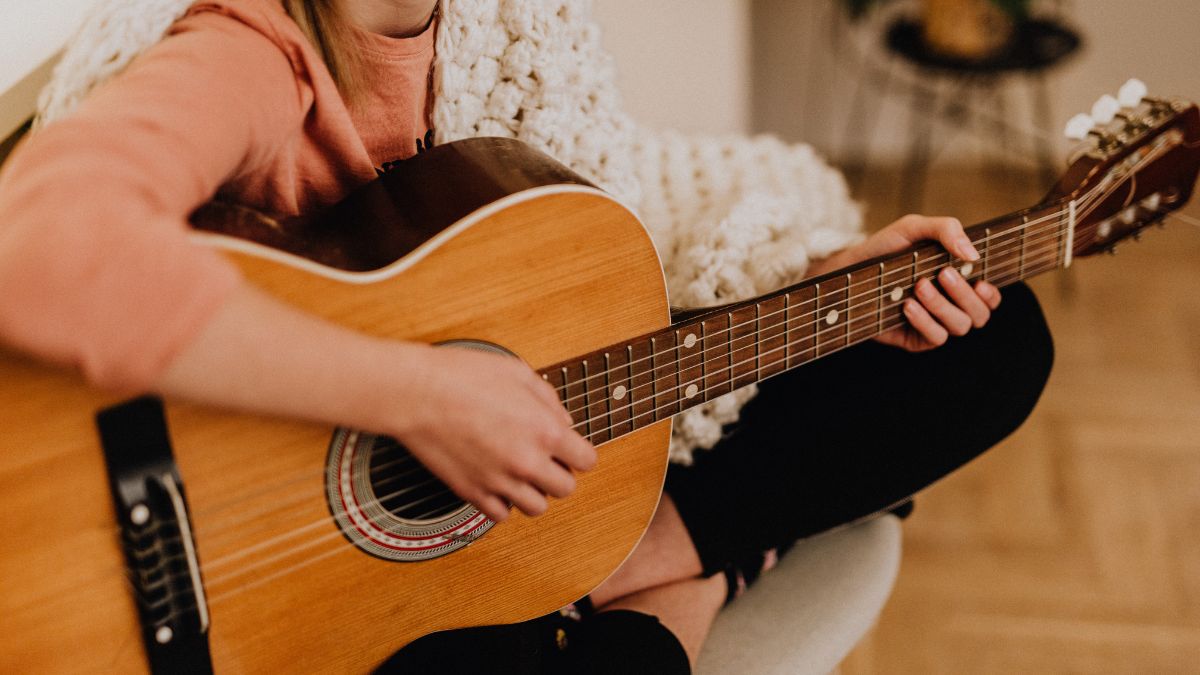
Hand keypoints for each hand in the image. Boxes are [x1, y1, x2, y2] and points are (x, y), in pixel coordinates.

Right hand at [389, 345, 595, 521]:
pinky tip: (496, 481)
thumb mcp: (518, 373)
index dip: (578, 453)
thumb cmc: (462, 376)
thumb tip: (564, 422)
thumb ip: (548, 400)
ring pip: (536, 507)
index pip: (586, 461)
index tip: (568, 448)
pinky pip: (501, 515)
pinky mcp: (472, 493)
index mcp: (545, 431)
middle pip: (565, 488)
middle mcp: (527, 463)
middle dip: (559, 473)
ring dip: (533, 491)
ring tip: (519, 472)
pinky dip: (503, 503)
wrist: (416, 394)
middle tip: (544, 458)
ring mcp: (499, 482)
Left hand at [862, 215, 1001, 351]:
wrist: (849, 267)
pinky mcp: (916, 338)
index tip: (980, 281)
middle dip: (964, 295)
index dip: (992, 294)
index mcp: (959, 280)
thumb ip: (947, 230)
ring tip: (919, 286)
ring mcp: (934, 322)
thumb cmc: (885, 247)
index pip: (989, 296)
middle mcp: (951, 304)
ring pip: (960, 326)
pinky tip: (908, 305)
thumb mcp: (914, 228)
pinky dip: (925, 322)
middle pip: (980, 314)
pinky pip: (936, 338)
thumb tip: (972, 254)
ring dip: (942, 306)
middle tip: (943, 273)